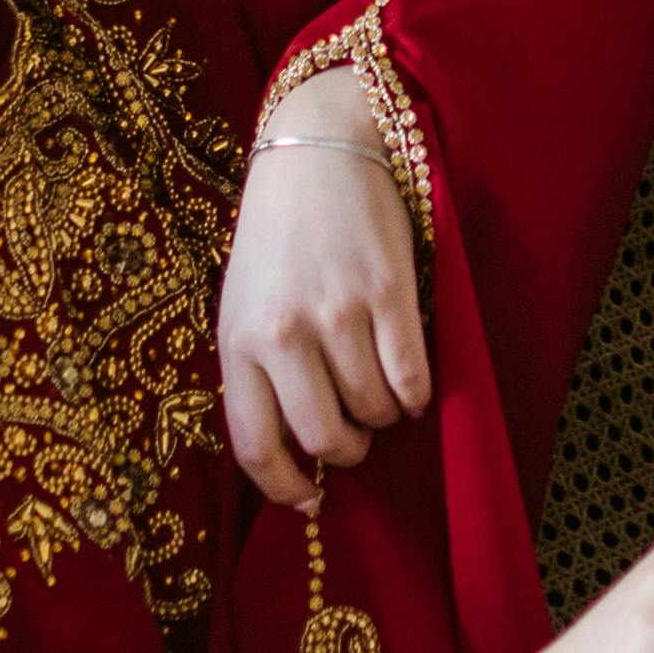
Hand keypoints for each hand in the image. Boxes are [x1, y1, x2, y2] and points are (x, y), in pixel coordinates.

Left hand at [216, 65, 429, 507]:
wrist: (319, 152)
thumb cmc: (278, 240)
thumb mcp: (244, 304)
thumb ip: (259, 371)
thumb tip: (295, 451)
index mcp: (236, 341)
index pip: (254, 445)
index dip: (285, 487)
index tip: (309, 500)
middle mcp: (283, 333)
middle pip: (324, 437)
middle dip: (347, 450)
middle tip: (355, 434)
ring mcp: (338, 313)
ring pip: (374, 410)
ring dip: (383, 416)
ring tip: (380, 392)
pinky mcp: (389, 293)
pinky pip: (411, 378)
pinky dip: (417, 395)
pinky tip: (411, 383)